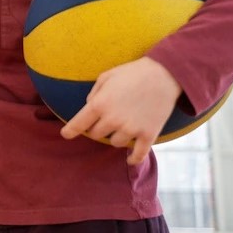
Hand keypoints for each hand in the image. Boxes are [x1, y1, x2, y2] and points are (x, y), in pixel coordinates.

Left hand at [60, 56, 181, 165]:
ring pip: (114, 143)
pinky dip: (133, 158)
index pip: (78, 124)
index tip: (66, 135)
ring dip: (115, 136)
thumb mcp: (107, 76)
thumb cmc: (133, 72)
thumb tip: (89, 107)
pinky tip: (130, 160)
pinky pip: (138, 154)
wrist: (165, 74)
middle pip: (96, 135)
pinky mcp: (149, 134)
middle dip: (97, 128)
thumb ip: (94, 94)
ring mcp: (131, 129)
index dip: (70, 131)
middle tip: (106, 120)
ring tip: (123, 126)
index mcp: (99, 104)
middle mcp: (113, 119)